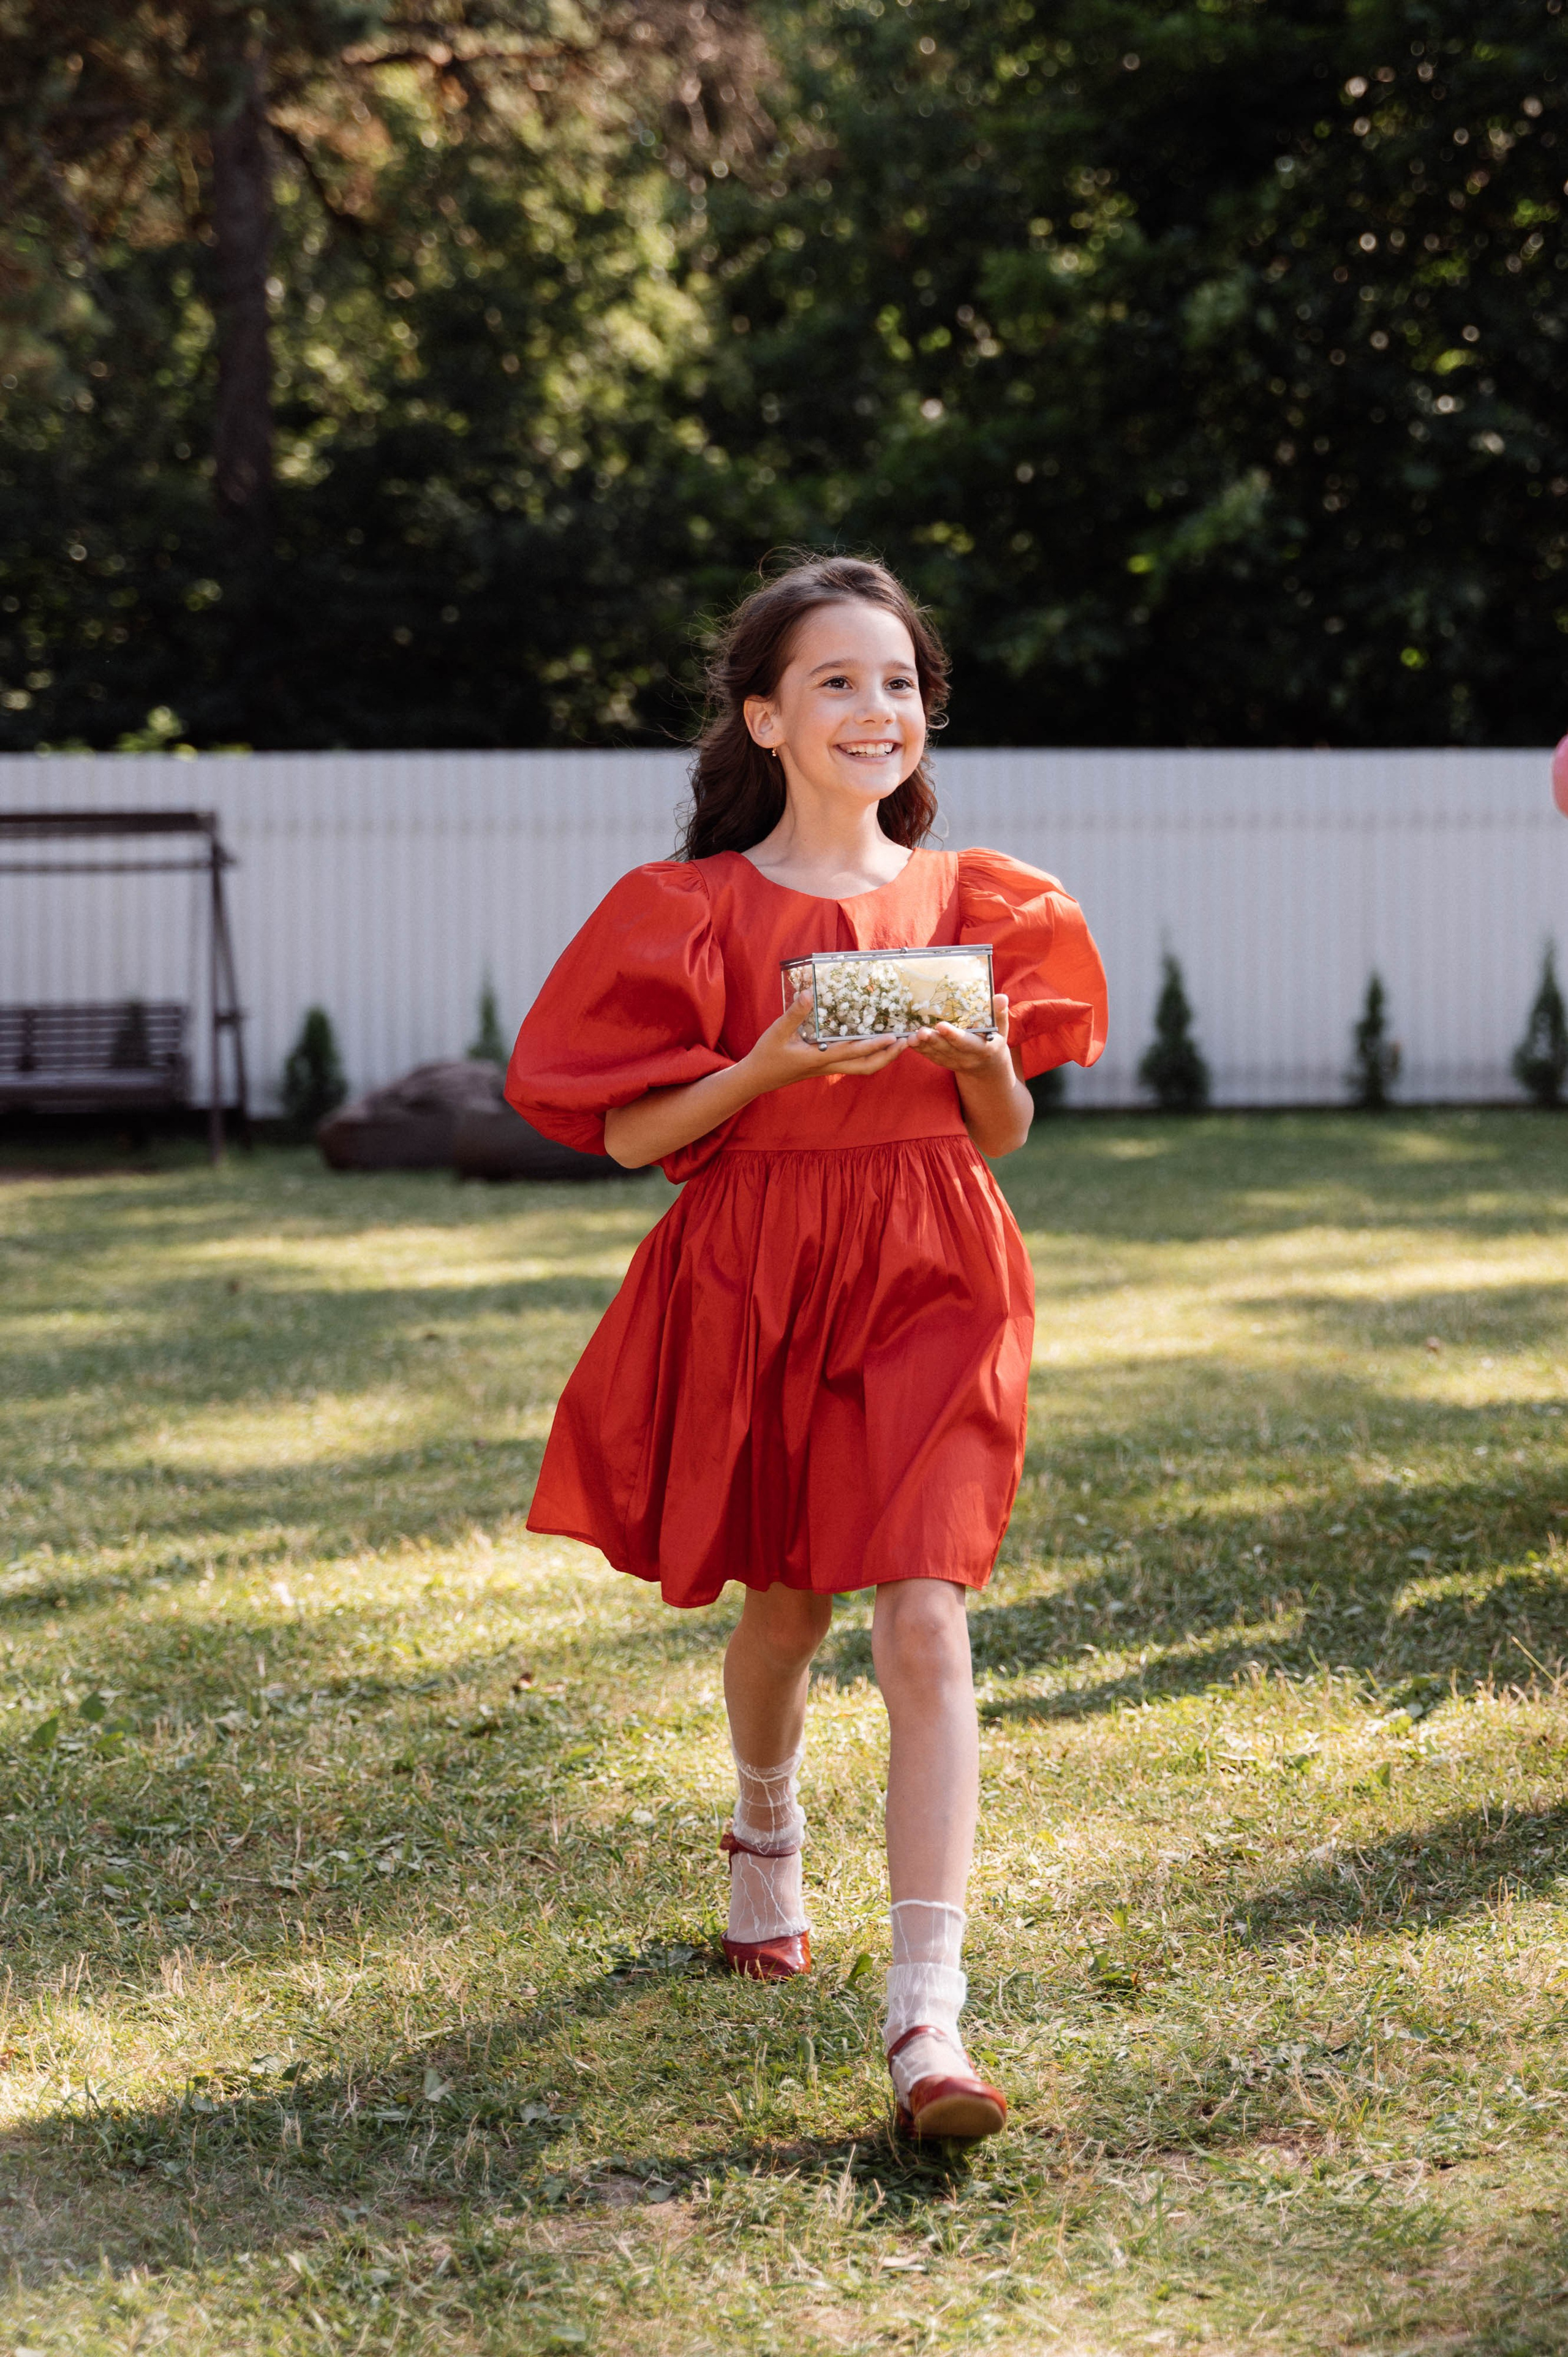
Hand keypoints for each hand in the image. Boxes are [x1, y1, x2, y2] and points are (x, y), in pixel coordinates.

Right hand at [741, 991, 908, 1094]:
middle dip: (887, 1057)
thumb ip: (794, 1013)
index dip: (873, 1046)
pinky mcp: (825, 1066)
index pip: (852, 1053)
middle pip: (865, 1067)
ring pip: (862, 1068)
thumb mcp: (777, 1031)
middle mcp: (828, 1066)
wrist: (757, 1079)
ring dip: (881, 1058)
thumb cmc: (766, 1055)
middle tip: (905, 1043)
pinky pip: (853, 1064)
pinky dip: (868, 1056)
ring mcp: (828, 1068)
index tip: (892, 1037)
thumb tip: (809, 993)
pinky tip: (873, 1044)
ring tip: (896, 1044)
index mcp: (819, 1058)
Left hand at [910, 996, 1033, 1157]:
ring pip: (936, 1055)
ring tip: (911, 1037)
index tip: (940, 1025)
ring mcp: (954, 1063)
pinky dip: (919, 1050)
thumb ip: (999, 1014)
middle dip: (933, 1040)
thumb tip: (1001, 997)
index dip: (953, 1035)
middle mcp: (967, 1058)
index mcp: (982, 1048)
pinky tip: (909, 1041)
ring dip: (923, 1046)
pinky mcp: (944, 1063)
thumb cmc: (994, 1042)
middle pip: (947, 1049)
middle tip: (920, 1031)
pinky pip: (931, 1057)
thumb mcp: (1001, 1030)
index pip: (966, 1042)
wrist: (988, 1069)